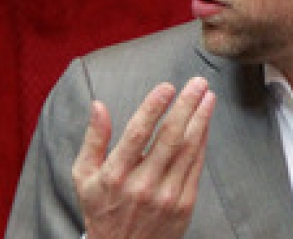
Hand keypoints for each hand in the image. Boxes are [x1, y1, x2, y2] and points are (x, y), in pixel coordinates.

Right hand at [72, 77, 215, 238]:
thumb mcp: (84, 176)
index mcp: (115, 175)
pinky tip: (205, 123)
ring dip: (202, 119)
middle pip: (171, 137)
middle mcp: (143, 185)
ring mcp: (167, 195)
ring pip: (189, 149)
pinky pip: (196, 165)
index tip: (167, 86)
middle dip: (187, 105)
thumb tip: (98, 105)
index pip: (138, 133)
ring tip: (208, 97)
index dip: (154, 106)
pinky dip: (203, 141)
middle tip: (198, 83)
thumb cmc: (101, 209)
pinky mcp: (184, 204)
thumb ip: (94, 139)